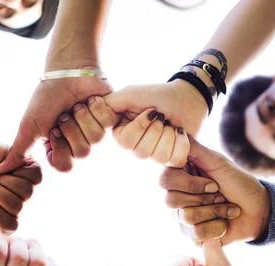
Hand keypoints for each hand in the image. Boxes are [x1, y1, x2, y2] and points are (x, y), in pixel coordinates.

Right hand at [0, 74, 112, 172]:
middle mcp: (78, 143)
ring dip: (82, 117)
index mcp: (59, 148)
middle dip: (70, 130)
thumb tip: (1, 171)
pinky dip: (95, 107)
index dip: (59, 149)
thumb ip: (19, 150)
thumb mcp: (29, 125)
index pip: (64, 166)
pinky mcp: (109, 119)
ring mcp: (95, 132)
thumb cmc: (46, 98)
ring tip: (76, 106)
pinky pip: (107, 124)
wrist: (65, 72)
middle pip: (82, 154)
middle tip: (64, 115)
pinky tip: (90, 100)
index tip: (52, 131)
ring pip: (96, 139)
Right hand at [0, 159, 41, 233]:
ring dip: (3, 181)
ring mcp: (29, 188)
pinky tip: (4, 166)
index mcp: (7, 219)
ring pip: (27, 192)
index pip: (10, 227)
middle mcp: (21, 207)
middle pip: (19, 208)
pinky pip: (34, 176)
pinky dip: (13, 168)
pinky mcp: (33, 170)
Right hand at [52, 97, 188, 166]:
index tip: (149, 110)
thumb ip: (108, 104)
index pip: (125, 142)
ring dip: (169, 135)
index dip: (140, 126)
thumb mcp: (129, 94)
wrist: (185, 98)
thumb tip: (88, 109)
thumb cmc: (156, 95)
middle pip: (141, 152)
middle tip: (162, 116)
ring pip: (157, 157)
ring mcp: (153, 156)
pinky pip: (173, 160)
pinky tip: (180, 132)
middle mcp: (135, 148)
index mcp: (123, 135)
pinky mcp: (171, 160)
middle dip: (156, 129)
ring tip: (171, 124)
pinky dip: (181, 143)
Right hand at [160, 138, 271, 244]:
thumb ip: (193, 149)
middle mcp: (179, 198)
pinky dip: (218, 227)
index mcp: (182, 178)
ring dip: (215, 211)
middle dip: (204, 197)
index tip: (212, 181)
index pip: (165, 180)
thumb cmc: (239, 183)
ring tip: (227, 208)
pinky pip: (197, 233)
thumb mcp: (217, 162)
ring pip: (186, 217)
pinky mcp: (194, 236)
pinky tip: (225, 223)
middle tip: (220, 194)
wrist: (259, 209)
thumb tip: (174, 131)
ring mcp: (184, 219)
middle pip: (171, 200)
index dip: (189, 183)